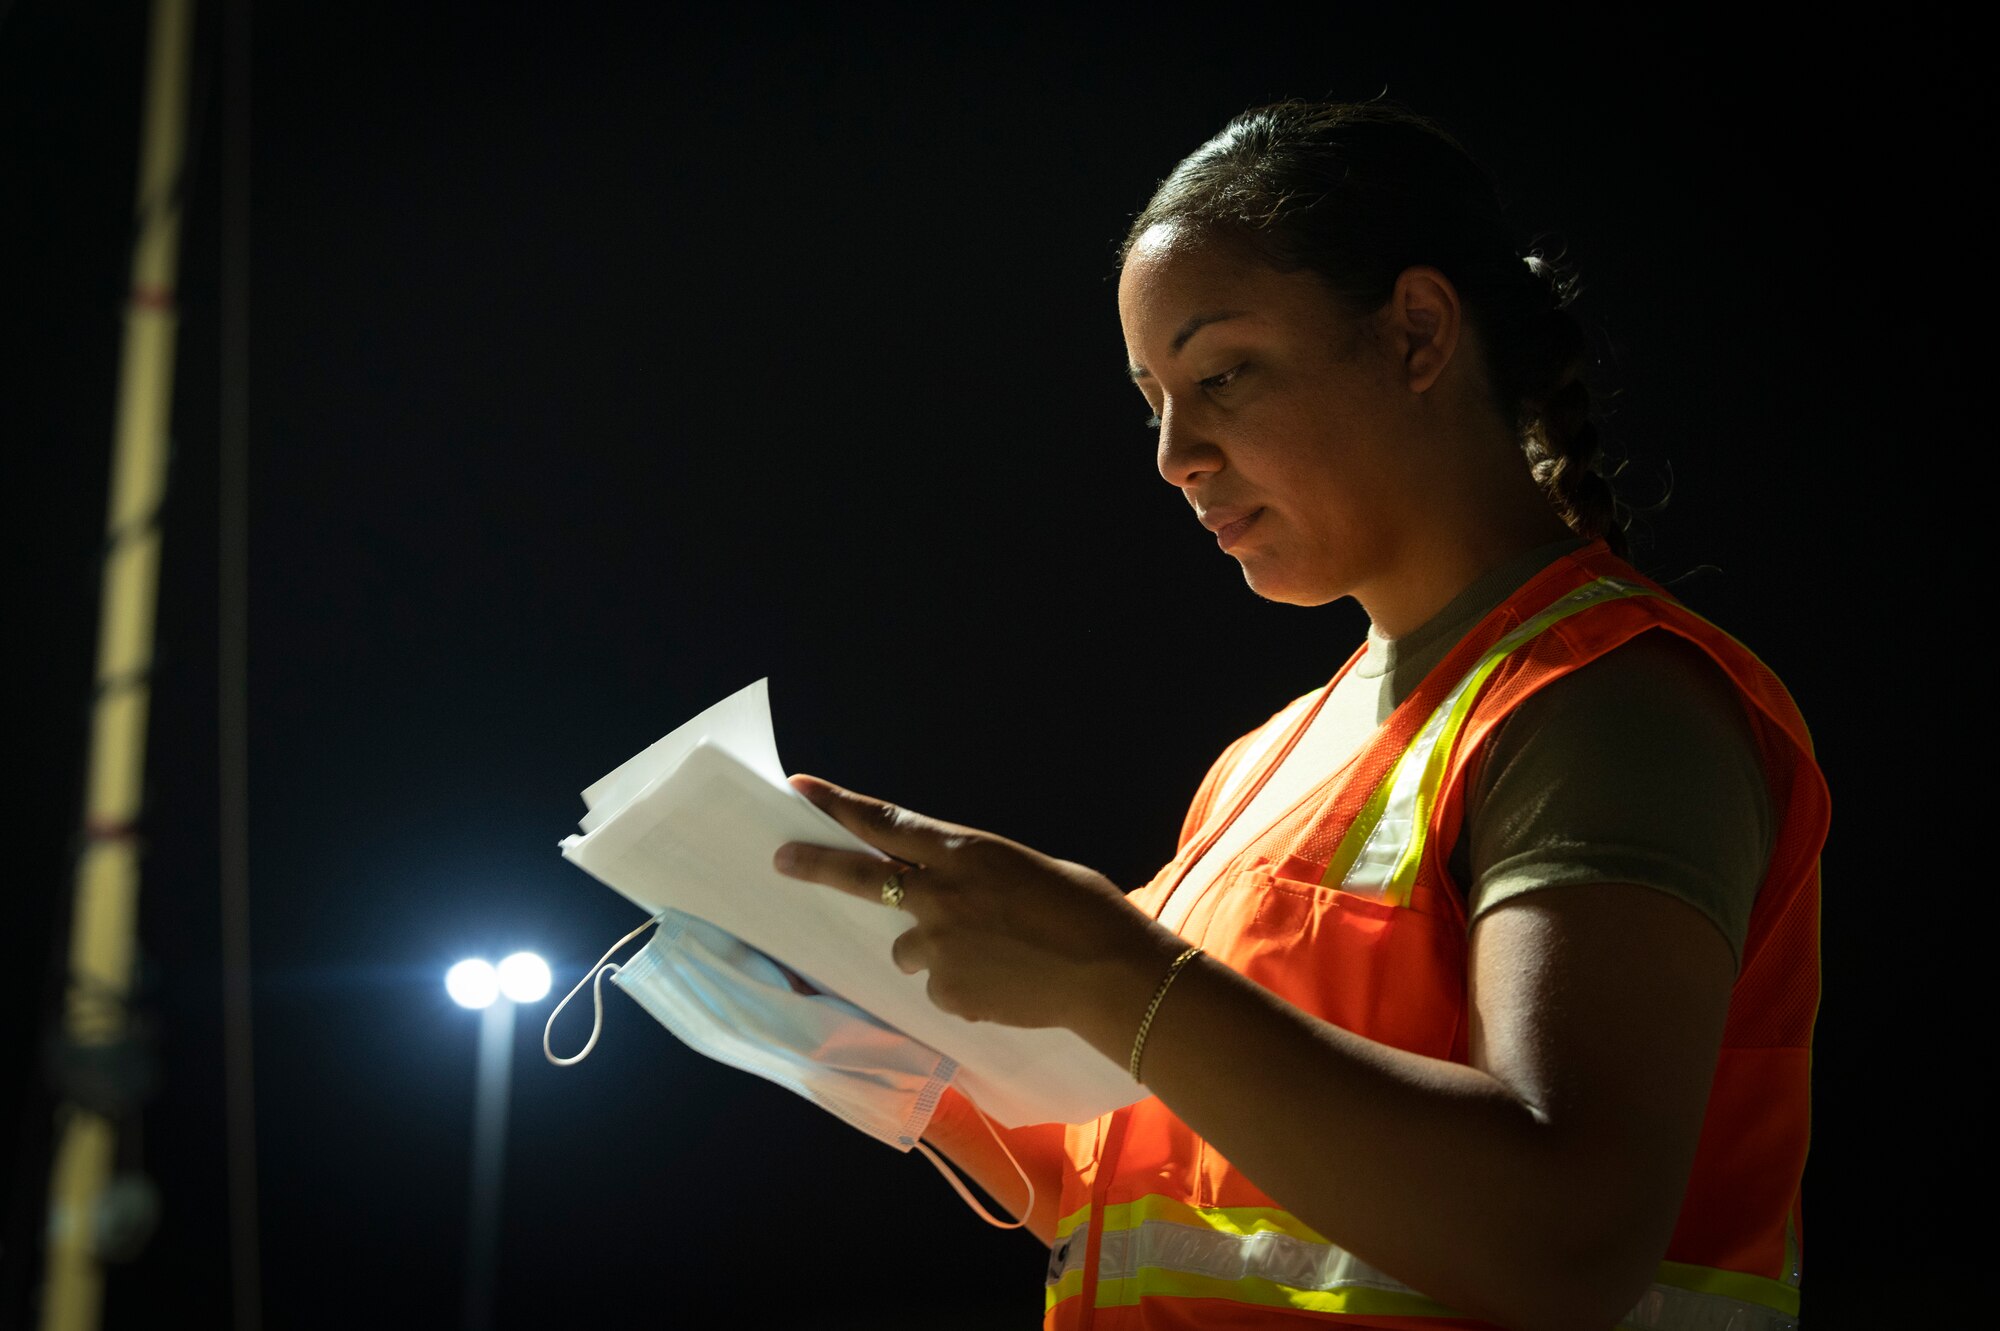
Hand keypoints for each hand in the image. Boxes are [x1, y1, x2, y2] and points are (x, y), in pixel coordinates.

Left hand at [773, 775, 1184, 1034]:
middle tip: (780, 859)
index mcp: (964, 852)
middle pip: (862, 877)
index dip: (839, 805)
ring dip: (932, 946)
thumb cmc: (1084, 909)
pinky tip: (1003, 982)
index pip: (886, 822)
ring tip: (990, 952)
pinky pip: (939, 986)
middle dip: (815, 866)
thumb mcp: (1027, 867)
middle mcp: (939, 896)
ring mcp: (938, 948)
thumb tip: (950, 889)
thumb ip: (975, 873)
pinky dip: (961, 984)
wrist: (1109, 974)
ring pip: (909, 947)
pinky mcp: (947, 993)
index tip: (801, 788)